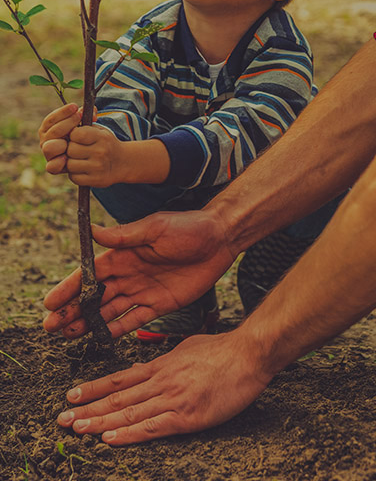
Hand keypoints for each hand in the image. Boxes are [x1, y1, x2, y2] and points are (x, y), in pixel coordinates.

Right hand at [39, 103, 81, 174]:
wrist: (84, 155)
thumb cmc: (81, 136)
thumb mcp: (82, 124)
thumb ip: (85, 116)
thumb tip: (93, 110)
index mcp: (48, 128)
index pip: (51, 119)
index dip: (63, 112)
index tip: (75, 106)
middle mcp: (46, 140)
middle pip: (53, 131)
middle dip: (67, 123)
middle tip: (79, 117)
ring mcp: (49, 154)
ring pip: (49, 148)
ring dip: (60, 143)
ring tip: (72, 139)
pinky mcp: (53, 167)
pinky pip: (51, 167)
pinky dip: (57, 163)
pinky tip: (65, 158)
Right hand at [43, 209, 233, 338]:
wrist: (219, 239)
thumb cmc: (188, 227)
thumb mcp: (155, 227)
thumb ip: (124, 236)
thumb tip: (92, 231)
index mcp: (123, 253)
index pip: (89, 273)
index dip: (68, 288)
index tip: (49, 303)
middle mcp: (128, 273)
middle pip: (94, 296)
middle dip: (71, 310)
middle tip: (50, 327)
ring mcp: (142, 290)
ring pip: (109, 310)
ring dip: (88, 322)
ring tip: (66, 336)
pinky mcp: (159, 304)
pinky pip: (133, 320)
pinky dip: (116, 330)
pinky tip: (99, 339)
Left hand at [57, 326, 271, 443]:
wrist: (248, 354)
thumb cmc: (222, 351)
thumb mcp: (186, 348)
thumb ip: (164, 361)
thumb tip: (144, 368)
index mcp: (161, 365)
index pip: (119, 379)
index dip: (94, 388)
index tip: (72, 395)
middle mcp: (161, 381)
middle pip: (117, 398)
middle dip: (88, 408)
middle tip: (62, 418)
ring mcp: (172, 398)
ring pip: (129, 413)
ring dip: (100, 422)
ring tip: (77, 428)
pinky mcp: (187, 415)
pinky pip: (152, 427)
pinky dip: (129, 434)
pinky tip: (110, 439)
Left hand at [65, 124, 123, 186]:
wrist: (123, 162)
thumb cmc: (105, 144)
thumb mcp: (100, 130)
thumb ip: (84, 126)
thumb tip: (66, 125)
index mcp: (101, 137)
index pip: (76, 134)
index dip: (73, 135)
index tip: (77, 138)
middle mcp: (101, 152)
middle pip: (71, 150)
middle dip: (70, 149)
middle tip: (77, 150)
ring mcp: (98, 167)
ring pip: (70, 165)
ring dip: (71, 163)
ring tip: (79, 160)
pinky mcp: (95, 180)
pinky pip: (74, 177)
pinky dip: (75, 174)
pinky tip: (82, 170)